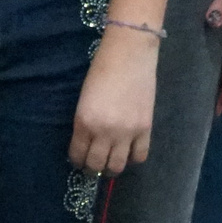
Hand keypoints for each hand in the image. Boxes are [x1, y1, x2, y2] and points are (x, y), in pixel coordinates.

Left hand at [70, 32, 157, 174]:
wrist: (129, 54)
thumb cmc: (102, 70)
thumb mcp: (84, 99)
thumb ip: (85, 123)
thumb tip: (88, 143)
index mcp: (84, 122)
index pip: (77, 154)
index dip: (76, 161)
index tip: (78, 160)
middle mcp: (104, 132)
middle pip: (96, 165)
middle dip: (92, 168)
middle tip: (93, 165)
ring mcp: (126, 133)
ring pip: (117, 166)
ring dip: (111, 168)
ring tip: (111, 163)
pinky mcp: (145, 129)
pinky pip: (140, 156)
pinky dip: (133, 158)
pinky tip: (129, 152)